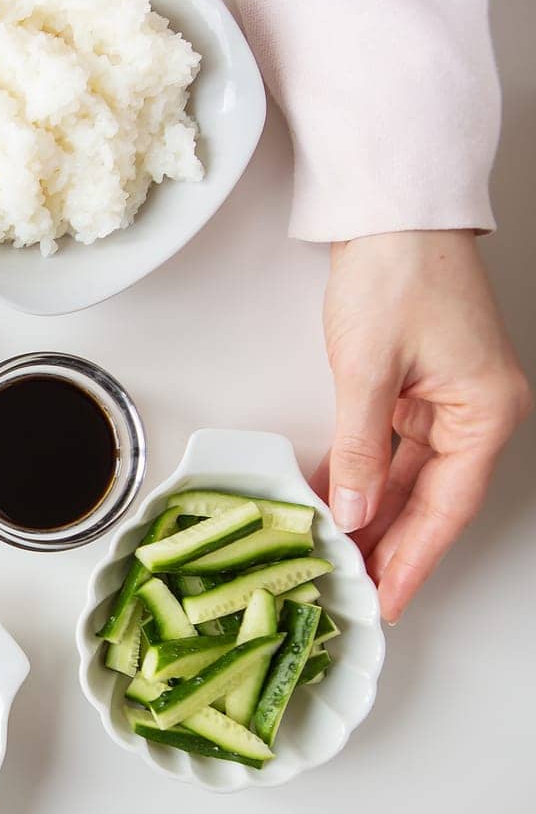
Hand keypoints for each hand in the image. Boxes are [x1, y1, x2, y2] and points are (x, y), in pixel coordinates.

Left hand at [318, 231, 530, 621]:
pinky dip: (359, 477)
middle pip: (429, 499)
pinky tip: (328, 504)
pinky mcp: (415, 389)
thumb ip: (360, 447)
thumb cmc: (397, 274)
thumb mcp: (368, 368)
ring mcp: (444, 401)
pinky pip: (388, 449)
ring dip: (370, 516)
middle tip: (353, 591)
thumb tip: (351, 509)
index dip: (416, 557)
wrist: (393, 215)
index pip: (448, 507)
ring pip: (405, 478)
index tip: (390, 599)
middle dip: (390, 546)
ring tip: (335, 558)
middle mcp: (474, 412)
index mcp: (484, 411)